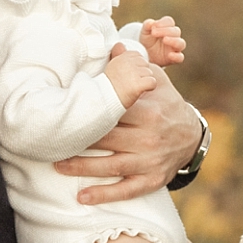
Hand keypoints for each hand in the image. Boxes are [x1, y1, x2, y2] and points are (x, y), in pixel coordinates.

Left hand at [54, 69, 202, 204]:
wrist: (193, 136)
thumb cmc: (166, 103)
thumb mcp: (157, 80)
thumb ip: (134, 65)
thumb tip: (115, 45)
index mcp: (148, 110)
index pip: (112, 110)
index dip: (87, 111)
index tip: (63, 110)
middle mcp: (148, 137)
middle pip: (105, 138)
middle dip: (77, 139)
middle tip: (49, 138)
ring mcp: (150, 161)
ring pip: (110, 166)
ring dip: (81, 167)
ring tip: (56, 164)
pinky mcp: (152, 180)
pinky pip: (126, 190)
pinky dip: (104, 195)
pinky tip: (82, 197)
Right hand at [104, 44, 158, 107]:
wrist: (105, 100)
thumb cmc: (109, 86)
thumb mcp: (112, 67)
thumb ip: (119, 55)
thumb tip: (120, 44)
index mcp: (122, 57)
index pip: (138, 57)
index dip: (136, 67)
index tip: (127, 76)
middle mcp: (128, 63)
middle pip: (146, 65)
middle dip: (141, 74)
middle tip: (130, 83)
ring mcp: (134, 72)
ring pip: (150, 74)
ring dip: (144, 82)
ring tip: (132, 88)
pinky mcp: (139, 83)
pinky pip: (152, 82)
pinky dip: (149, 88)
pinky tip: (140, 92)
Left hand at [140, 17, 185, 66]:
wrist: (146, 55)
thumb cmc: (147, 40)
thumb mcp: (145, 32)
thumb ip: (147, 25)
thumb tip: (151, 23)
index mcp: (167, 27)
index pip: (169, 21)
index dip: (163, 23)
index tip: (153, 26)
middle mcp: (174, 36)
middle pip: (176, 31)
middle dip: (165, 31)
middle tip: (154, 33)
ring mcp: (175, 47)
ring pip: (181, 43)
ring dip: (174, 41)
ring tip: (164, 40)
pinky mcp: (175, 58)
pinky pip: (180, 57)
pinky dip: (177, 56)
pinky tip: (170, 55)